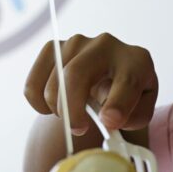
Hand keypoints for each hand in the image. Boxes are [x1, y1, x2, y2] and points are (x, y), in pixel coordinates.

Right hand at [24, 33, 157, 135]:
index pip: (127, 81)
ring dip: (58, 109)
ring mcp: (78, 42)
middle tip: (77, 129)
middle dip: (71, 108)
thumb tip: (108, 120)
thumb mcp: (139, 112)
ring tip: (72, 116)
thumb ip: (131, 118)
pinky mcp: (53, 48)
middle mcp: (107, 44)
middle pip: (77, 74)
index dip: (117, 104)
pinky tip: (54, 107)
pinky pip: (34, 83)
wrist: (110, 79)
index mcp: (137, 61)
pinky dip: (38, 103)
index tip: (109, 122)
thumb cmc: (128, 99)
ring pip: (54, 83)